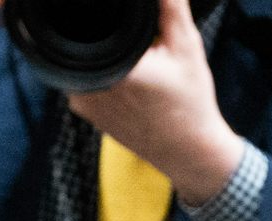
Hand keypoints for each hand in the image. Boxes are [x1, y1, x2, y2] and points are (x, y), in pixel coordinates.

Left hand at [68, 0, 242, 206]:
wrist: (191, 154)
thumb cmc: (191, 103)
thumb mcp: (187, 48)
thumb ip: (171, 8)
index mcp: (112, 66)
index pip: (91, 19)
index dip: (108, 14)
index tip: (140, 36)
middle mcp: (88, 83)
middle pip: (84, 36)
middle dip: (107, 33)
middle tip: (141, 49)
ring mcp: (80, 99)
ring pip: (81, 56)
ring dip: (100, 53)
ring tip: (134, 63)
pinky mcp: (82, 111)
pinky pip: (81, 77)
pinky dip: (99, 73)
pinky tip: (125, 81)